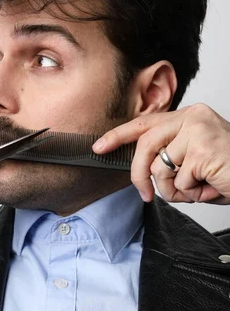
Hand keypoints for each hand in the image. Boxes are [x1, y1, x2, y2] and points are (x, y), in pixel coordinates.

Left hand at [92, 103, 229, 204]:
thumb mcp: (194, 162)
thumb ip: (170, 160)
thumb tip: (143, 174)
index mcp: (189, 117)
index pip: (145, 123)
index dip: (119, 135)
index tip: (99, 146)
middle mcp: (193, 117)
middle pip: (146, 144)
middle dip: (139, 174)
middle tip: (143, 194)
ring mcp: (198, 130)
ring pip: (162, 167)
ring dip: (176, 188)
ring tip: (199, 188)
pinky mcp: (203, 149)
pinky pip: (180, 181)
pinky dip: (192, 193)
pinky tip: (210, 187)